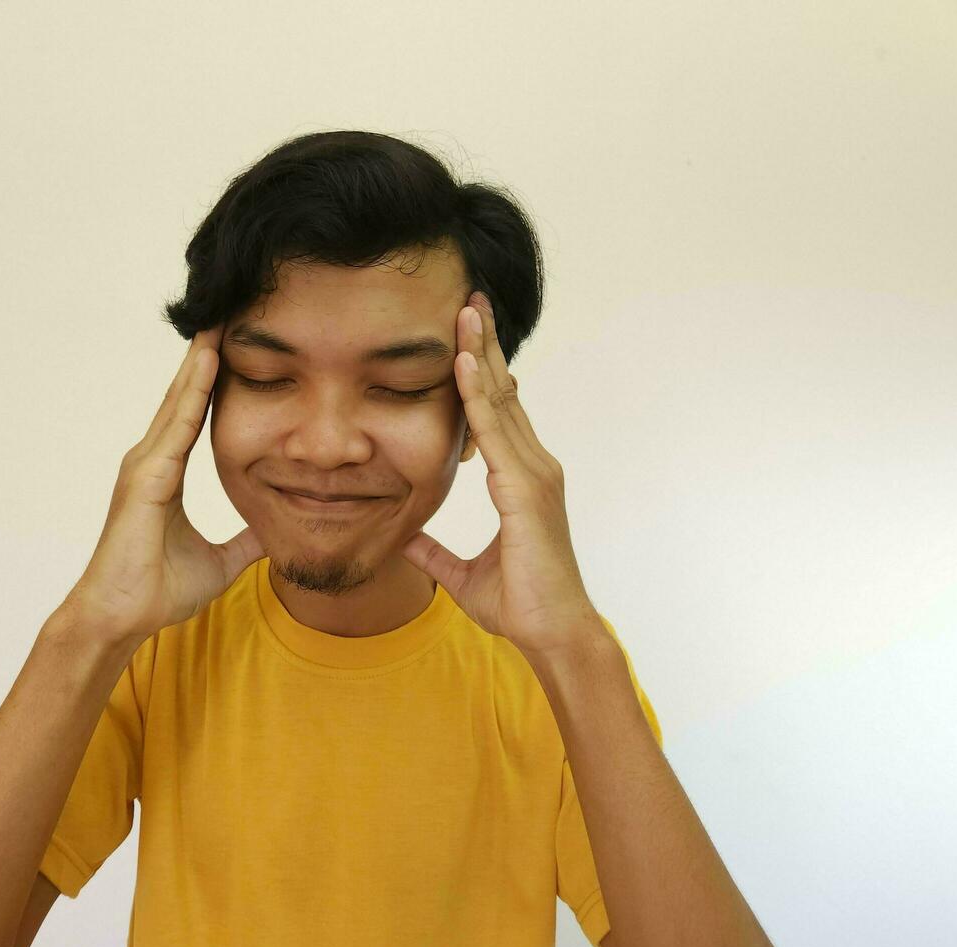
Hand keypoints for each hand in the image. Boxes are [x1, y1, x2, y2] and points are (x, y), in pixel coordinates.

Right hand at [60, 324, 263, 645]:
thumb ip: (244, 543)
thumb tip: (274, 535)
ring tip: (219, 321)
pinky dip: (192, 393)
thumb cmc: (157, 592)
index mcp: (166, 475)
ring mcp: (145, 466)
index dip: (212, 381)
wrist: (120, 617)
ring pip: (178, 402)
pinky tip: (208, 363)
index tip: (233, 345)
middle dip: (205, 356)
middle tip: (226, 313)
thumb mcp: (219, 563)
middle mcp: (151, 461)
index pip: (194, 416)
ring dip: (199, 361)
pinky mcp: (145, 478)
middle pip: (184, 397)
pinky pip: (175, 427)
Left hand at [402, 291, 603, 656]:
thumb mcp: (462, 577)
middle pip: (504, 393)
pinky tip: (464, 363)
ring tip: (466, 311)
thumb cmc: (522, 606)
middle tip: (467, 301)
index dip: (482, 372)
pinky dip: (479, 394)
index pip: (497, 414)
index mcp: (521, 480)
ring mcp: (534, 473)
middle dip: (486, 345)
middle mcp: (533, 467)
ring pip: (502, 400)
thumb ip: (433, 554)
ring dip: (482, 352)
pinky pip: (496, 430)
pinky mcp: (527, 488)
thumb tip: (402, 540)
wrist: (554, 634)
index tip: (465, 336)